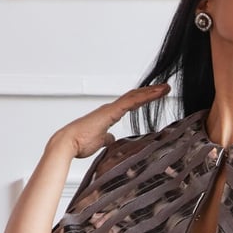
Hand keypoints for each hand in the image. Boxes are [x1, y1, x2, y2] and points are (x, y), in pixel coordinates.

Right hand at [51, 84, 169, 159]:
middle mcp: (110, 108)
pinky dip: (144, 97)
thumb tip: (111, 140)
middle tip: (165, 88)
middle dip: (150, 92)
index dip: (143, 98)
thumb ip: (106, 139)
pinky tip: (155, 94)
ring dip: (151, 92)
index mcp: (109, 114)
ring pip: (134, 96)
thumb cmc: (79, 143)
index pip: (130, 103)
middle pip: (134, 97)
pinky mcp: (111, 112)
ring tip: (165, 88)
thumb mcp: (99, 141)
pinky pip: (130, 102)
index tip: (156, 95)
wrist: (68, 144)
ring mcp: (110, 109)